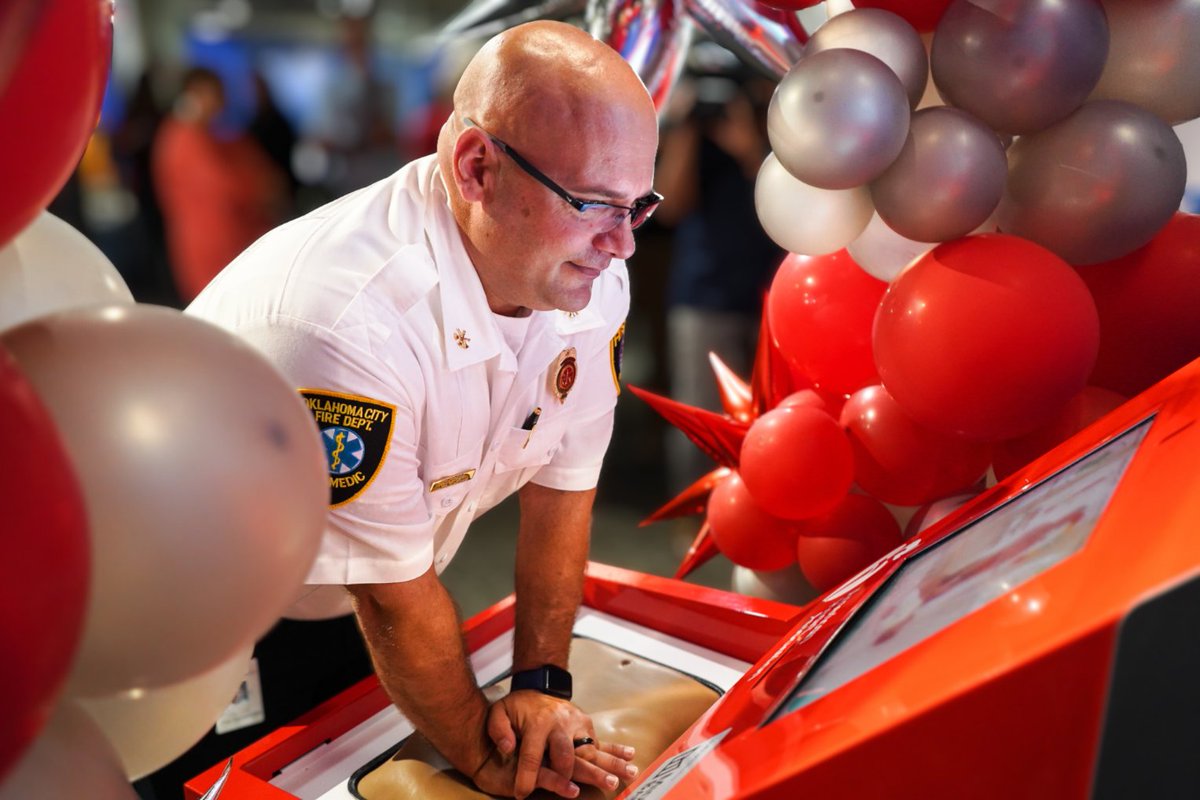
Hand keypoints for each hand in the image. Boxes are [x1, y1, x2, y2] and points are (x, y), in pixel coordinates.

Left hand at [486, 692, 636, 798]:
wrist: (538, 684)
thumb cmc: (518, 706)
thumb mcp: (499, 712)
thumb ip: (498, 730)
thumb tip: (508, 748)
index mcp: (538, 722)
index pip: (532, 754)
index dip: (527, 776)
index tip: (522, 794)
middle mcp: (560, 723)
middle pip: (567, 754)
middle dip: (571, 775)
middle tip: (576, 792)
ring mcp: (577, 724)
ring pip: (591, 749)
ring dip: (607, 765)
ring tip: (623, 777)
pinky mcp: (586, 726)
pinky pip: (601, 741)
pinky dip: (616, 751)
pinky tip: (630, 757)